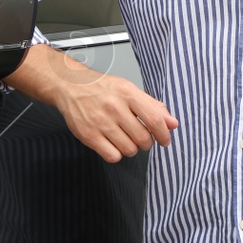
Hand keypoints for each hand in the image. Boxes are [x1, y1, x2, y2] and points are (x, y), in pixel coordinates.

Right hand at [52, 69, 177, 161]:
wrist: (70, 86)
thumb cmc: (102, 88)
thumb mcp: (129, 89)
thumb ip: (153, 106)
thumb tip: (173, 123)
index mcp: (127, 93)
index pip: (154, 119)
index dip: (164, 134)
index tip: (165, 140)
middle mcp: (114, 107)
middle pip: (143, 138)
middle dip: (147, 142)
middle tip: (142, 137)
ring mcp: (100, 122)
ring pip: (129, 149)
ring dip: (132, 148)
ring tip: (126, 138)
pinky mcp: (88, 135)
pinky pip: (112, 156)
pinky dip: (116, 154)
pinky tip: (113, 143)